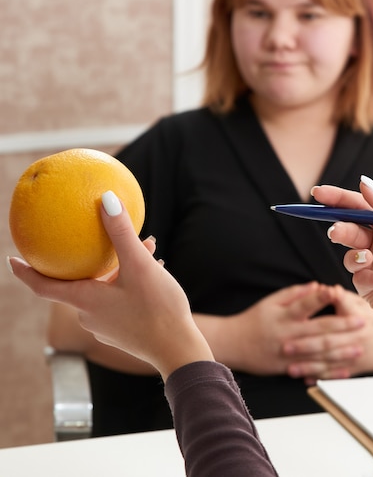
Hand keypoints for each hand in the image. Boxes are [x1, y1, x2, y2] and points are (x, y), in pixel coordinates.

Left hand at [9, 191, 213, 380]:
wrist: (179, 350)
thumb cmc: (157, 309)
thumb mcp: (139, 266)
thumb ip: (121, 233)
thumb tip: (106, 199)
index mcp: (86, 301)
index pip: (43, 287)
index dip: (25, 273)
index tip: (11, 259)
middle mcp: (90, 316)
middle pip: (80, 282)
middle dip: (92, 259)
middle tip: (98, 239)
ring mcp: (107, 326)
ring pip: (104, 288)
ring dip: (120, 267)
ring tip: (145, 247)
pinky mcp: (124, 330)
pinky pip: (119, 298)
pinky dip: (129, 280)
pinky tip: (154, 267)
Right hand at [216, 282, 363, 375]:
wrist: (233, 344)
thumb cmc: (253, 319)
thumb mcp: (270, 302)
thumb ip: (294, 293)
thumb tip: (316, 286)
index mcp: (284, 315)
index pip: (306, 304)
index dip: (322, 298)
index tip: (337, 292)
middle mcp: (288, 333)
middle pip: (319, 329)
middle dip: (342, 326)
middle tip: (362, 322)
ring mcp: (289, 353)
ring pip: (319, 353)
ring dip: (341, 351)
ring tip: (358, 347)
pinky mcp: (288, 368)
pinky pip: (312, 370)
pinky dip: (329, 371)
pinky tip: (343, 370)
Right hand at [312, 177, 372, 331]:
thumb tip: (365, 183)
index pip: (357, 207)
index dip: (337, 199)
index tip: (318, 193)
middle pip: (348, 230)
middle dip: (339, 230)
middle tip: (335, 232)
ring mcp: (372, 265)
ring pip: (349, 256)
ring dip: (356, 257)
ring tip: (369, 259)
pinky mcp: (370, 288)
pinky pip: (359, 279)